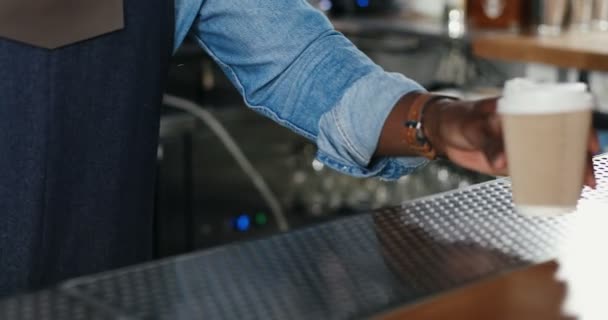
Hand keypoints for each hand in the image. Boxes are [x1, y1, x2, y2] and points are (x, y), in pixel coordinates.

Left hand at [424, 97, 597, 187]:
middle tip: (587, 180)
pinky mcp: (514, 161)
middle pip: (565, 141)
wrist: (442, 132)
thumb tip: (503, 162)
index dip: (582, 130)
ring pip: (554, 158)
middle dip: (580, 161)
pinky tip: (559, 194)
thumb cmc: (460, 119)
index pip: (564, 115)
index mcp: (526, 107)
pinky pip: (536, 172)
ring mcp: (524, 144)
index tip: (589, 147)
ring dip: (568, 174)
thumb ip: (489, 142)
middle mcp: (530, 125)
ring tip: (579, 191)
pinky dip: (548, 182)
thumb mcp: (475, 127)